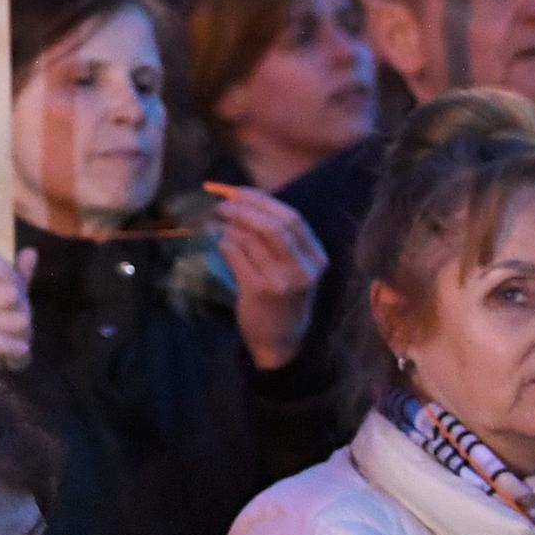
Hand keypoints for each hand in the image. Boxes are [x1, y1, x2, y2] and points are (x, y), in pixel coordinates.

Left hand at [210, 183, 328, 372]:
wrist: (281, 341)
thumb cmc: (284, 298)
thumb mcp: (294, 268)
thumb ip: (279, 238)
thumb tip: (246, 200)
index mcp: (316, 258)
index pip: (292, 218)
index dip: (263, 201)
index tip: (240, 192)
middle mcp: (302, 269)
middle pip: (272, 225)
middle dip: (244, 209)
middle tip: (223, 205)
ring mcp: (281, 280)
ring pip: (250, 238)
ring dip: (229, 226)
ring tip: (218, 223)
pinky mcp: (258, 290)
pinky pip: (235, 254)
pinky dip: (223, 242)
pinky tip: (218, 241)